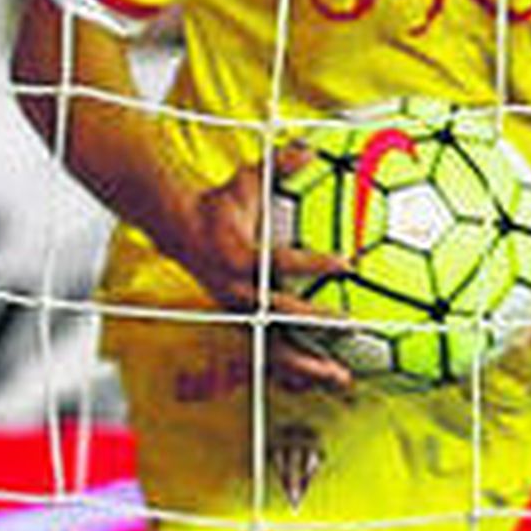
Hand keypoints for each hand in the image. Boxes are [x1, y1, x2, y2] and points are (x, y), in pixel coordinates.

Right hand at [168, 146, 357, 396]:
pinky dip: (295, 373)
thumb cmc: (220, 205)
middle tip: (352, 327)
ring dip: (308, 365)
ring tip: (343, 380)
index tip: (348, 263)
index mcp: (241, 257)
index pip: (282, 261)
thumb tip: (308, 145)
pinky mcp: (241, 327)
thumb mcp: (245, 181)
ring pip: (275, 347)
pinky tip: (323, 385)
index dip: (315, 262)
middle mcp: (239, 291)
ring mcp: (239, 314)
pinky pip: (270, 355)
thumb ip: (277, 165)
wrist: (179, 233)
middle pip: (280, 314)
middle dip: (316, 322)